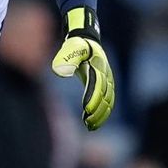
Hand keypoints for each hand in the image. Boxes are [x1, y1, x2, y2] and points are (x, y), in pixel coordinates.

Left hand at [50, 8, 113, 130]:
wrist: (86, 41)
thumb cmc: (76, 45)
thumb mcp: (70, 47)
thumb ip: (66, 58)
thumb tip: (59, 71)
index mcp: (98, 66)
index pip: (97, 85)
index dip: (93, 98)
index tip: (86, 110)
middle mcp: (106, 75)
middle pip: (105, 96)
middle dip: (97, 110)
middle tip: (87, 123)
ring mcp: (108, 81)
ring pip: (108, 102)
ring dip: (101, 115)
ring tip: (91, 126)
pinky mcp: (106, 86)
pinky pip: (108, 102)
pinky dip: (103, 113)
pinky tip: (94, 124)